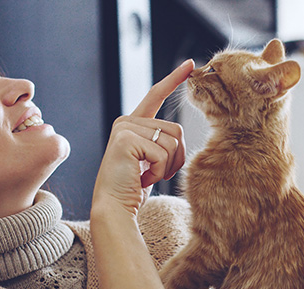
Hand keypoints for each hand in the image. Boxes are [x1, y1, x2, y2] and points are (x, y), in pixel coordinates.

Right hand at [92, 59, 193, 218]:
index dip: (173, 80)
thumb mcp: (149, 160)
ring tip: (146, 176)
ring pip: (173, 141)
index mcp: (132, 123)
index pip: (156, 95)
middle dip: (174, 158)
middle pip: (176, 129)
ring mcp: (124, 128)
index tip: (189, 65)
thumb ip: (160, 142)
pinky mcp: (126, 139)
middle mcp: (126, 121)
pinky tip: (141, 178)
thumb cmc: (133, 188)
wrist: (113, 207)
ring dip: (167, 166)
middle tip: (153, 174)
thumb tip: (178, 134)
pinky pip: (163, 153)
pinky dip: (159, 172)